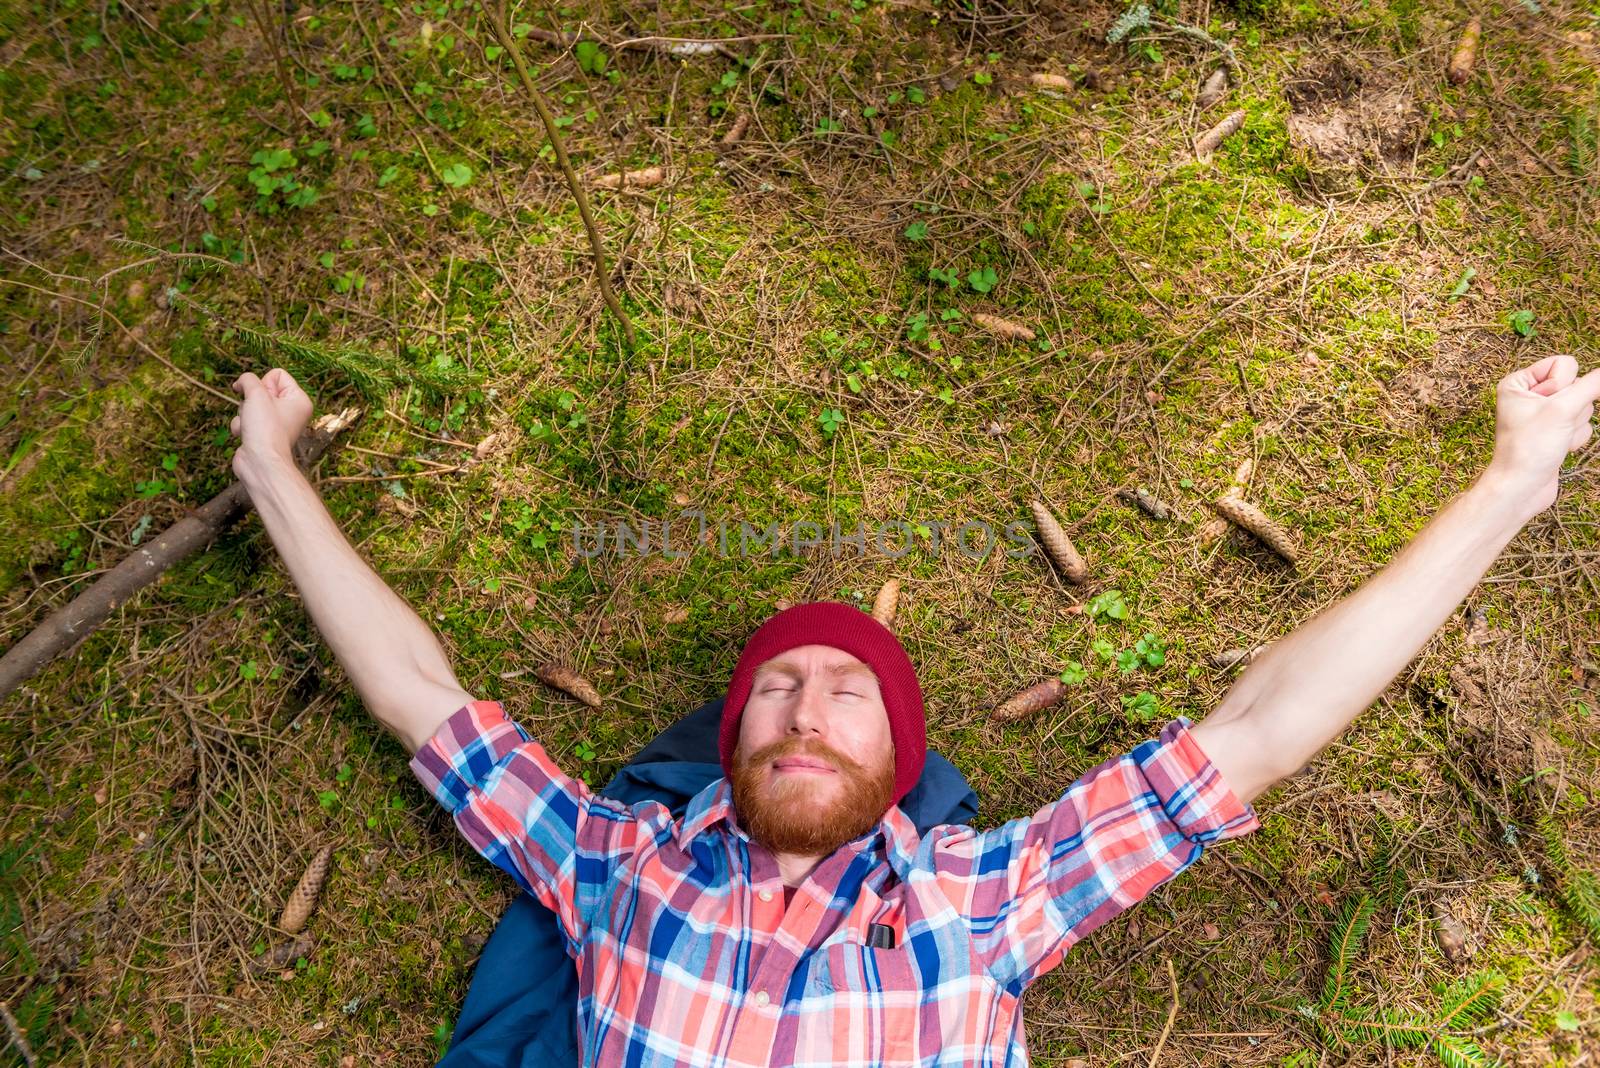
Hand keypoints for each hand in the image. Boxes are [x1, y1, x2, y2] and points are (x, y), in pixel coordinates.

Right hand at [230, 368, 312, 479]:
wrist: (260, 462)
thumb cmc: (265, 428)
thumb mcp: (256, 394)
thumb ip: (248, 380)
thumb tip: (241, 383)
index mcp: (299, 399)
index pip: (277, 374)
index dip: (264, 383)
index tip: (263, 397)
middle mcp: (290, 411)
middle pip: (261, 389)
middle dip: (251, 399)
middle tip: (256, 412)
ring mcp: (276, 423)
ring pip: (250, 404)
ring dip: (244, 413)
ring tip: (250, 425)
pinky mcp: (262, 433)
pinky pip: (245, 419)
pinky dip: (241, 426)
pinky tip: (245, 435)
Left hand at [1486, 354, 1598, 514]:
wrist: (1523, 488)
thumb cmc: (1530, 448)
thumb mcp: (1562, 410)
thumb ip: (1592, 386)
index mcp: (1518, 383)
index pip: (1564, 363)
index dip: (1564, 385)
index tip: (1545, 407)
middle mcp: (1529, 396)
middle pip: (1577, 385)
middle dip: (1572, 408)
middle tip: (1551, 426)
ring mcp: (1544, 414)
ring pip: (1583, 406)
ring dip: (1575, 424)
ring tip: (1554, 439)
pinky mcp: (1555, 431)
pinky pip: (1582, 424)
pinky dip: (1575, 437)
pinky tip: (1559, 448)